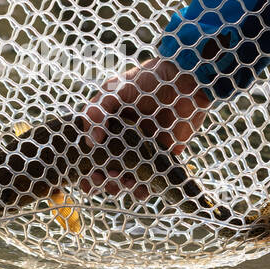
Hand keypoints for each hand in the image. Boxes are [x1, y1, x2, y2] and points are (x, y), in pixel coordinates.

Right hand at [78, 58, 209, 199]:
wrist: (184, 79)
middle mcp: (122, 140)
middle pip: (106, 169)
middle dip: (102, 180)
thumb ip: (97, 111)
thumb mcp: (115, 89)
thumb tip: (91, 142)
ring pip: (126, 177)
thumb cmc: (147, 79)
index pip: (91, 151)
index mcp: (108, 125)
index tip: (85, 178)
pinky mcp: (162, 156)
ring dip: (120, 186)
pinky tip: (139, 189)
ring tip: (123, 182)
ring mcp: (142, 149)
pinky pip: (150, 178)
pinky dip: (143, 188)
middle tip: (105, 180)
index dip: (86, 167)